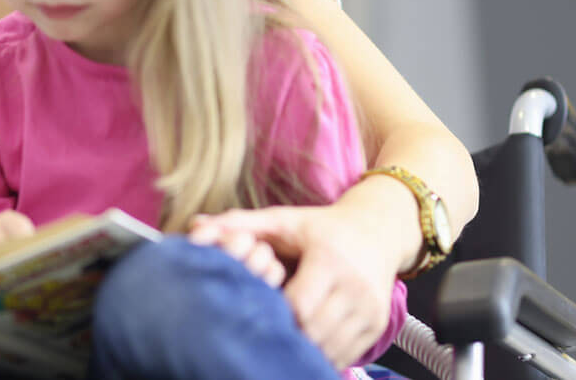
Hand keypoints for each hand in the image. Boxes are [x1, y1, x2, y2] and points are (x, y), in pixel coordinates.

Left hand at [189, 205, 394, 368]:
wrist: (377, 230)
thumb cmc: (322, 228)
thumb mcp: (284, 219)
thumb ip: (242, 224)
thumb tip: (197, 226)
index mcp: (330, 259)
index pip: (298, 307)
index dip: (275, 316)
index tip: (257, 312)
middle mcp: (355, 285)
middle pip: (314, 332)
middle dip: (287, 336)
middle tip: (264, 332)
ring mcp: (370, 308)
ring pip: (330, 349)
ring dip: (304, 350)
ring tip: (283, 339)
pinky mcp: (378, 324)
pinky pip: (346, 355)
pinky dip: (324, 355)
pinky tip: (306, 344)